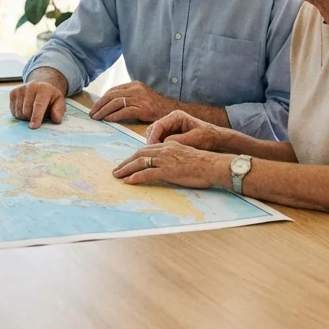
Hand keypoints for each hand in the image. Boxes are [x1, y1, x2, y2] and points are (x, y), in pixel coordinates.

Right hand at [9, 81, 65, 128]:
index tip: (33, 126)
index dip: (36, 117)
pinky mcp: (13, 92)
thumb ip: (59, 111)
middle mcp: (31, 86)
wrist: (41, 87)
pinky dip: (18, 114)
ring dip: (24, 117)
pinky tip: (24, 109)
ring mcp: (20, 88)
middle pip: (26, 110)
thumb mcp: (59, 102)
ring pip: (18, 111)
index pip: (38, 105)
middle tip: (37, 118)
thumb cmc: (50, 98)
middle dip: (31, 118)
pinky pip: (12, 110)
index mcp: (44, 88)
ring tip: (31, 113)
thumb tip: (56, 119)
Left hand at [89, 81, 177, 122]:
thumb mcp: (142, 96)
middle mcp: (135, 90)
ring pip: (115, 103)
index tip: (95, 107)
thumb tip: (113, 104)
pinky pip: (124, 111)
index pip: (113, 90)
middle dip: (99, 105)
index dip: (102, 99)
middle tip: (92, 113)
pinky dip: (114, 115)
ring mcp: (139, 98)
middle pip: (111, 95)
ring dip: (103, 111)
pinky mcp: (143, 108)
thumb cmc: (157, 105)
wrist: (173, 110)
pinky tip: (108, 120)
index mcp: (134, 85)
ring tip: (97, 118)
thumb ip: (130, 97)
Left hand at [111, 142, 226, 188]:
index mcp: (168, 146)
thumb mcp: (185, 156)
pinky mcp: (167, 171)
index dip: (135, 156)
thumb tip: (166, 167)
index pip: (147, 149)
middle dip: (126, 162)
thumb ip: (173, 158)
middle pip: (139, 154)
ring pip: (140, 163)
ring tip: (118, 176)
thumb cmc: (203, 164)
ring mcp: (165, 160)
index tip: (127, 162)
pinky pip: (148, 173)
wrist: (212, 165)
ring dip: (126, 169)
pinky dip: (136, 177)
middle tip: (116, 170)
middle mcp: (164, 151)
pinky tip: (129, 181)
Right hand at [146, 110, 225, 149]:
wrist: (217, 139)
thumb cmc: (208, 137)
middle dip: (152, 141)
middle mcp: (171, 120)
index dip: (153, 137)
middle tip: (152, 154)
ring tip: (156, 156)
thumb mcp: (194, 139)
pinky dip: (159, 147)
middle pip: (154, 129)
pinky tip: (161, 156)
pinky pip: (160, 140)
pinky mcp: (171, 134)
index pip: (158, 125)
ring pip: (155, 135)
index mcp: (176, 116)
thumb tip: (163, 144)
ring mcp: (170, 127)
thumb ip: (178, 140)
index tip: (152, 148)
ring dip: (154, 145)